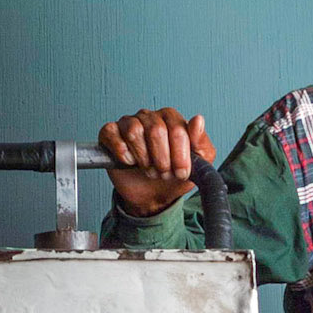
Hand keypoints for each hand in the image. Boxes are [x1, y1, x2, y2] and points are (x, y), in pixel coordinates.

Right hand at [98, 108, 215, 216]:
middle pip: (156, 130)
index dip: (180, 156)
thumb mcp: (198, 164)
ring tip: (148, 169)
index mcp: (171, 119)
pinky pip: (112, 134)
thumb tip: (198, 120)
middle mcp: (150, 117)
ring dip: (143, 158)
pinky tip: (129, 162)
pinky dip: (122, 152)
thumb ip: (202, 142)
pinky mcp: (110, 134)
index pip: (177, 129)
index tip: (181, 173)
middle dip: (162, 160)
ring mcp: (128, 123)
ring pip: (134, 132)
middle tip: (163, 173)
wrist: (153, 196)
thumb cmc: (174, 176)